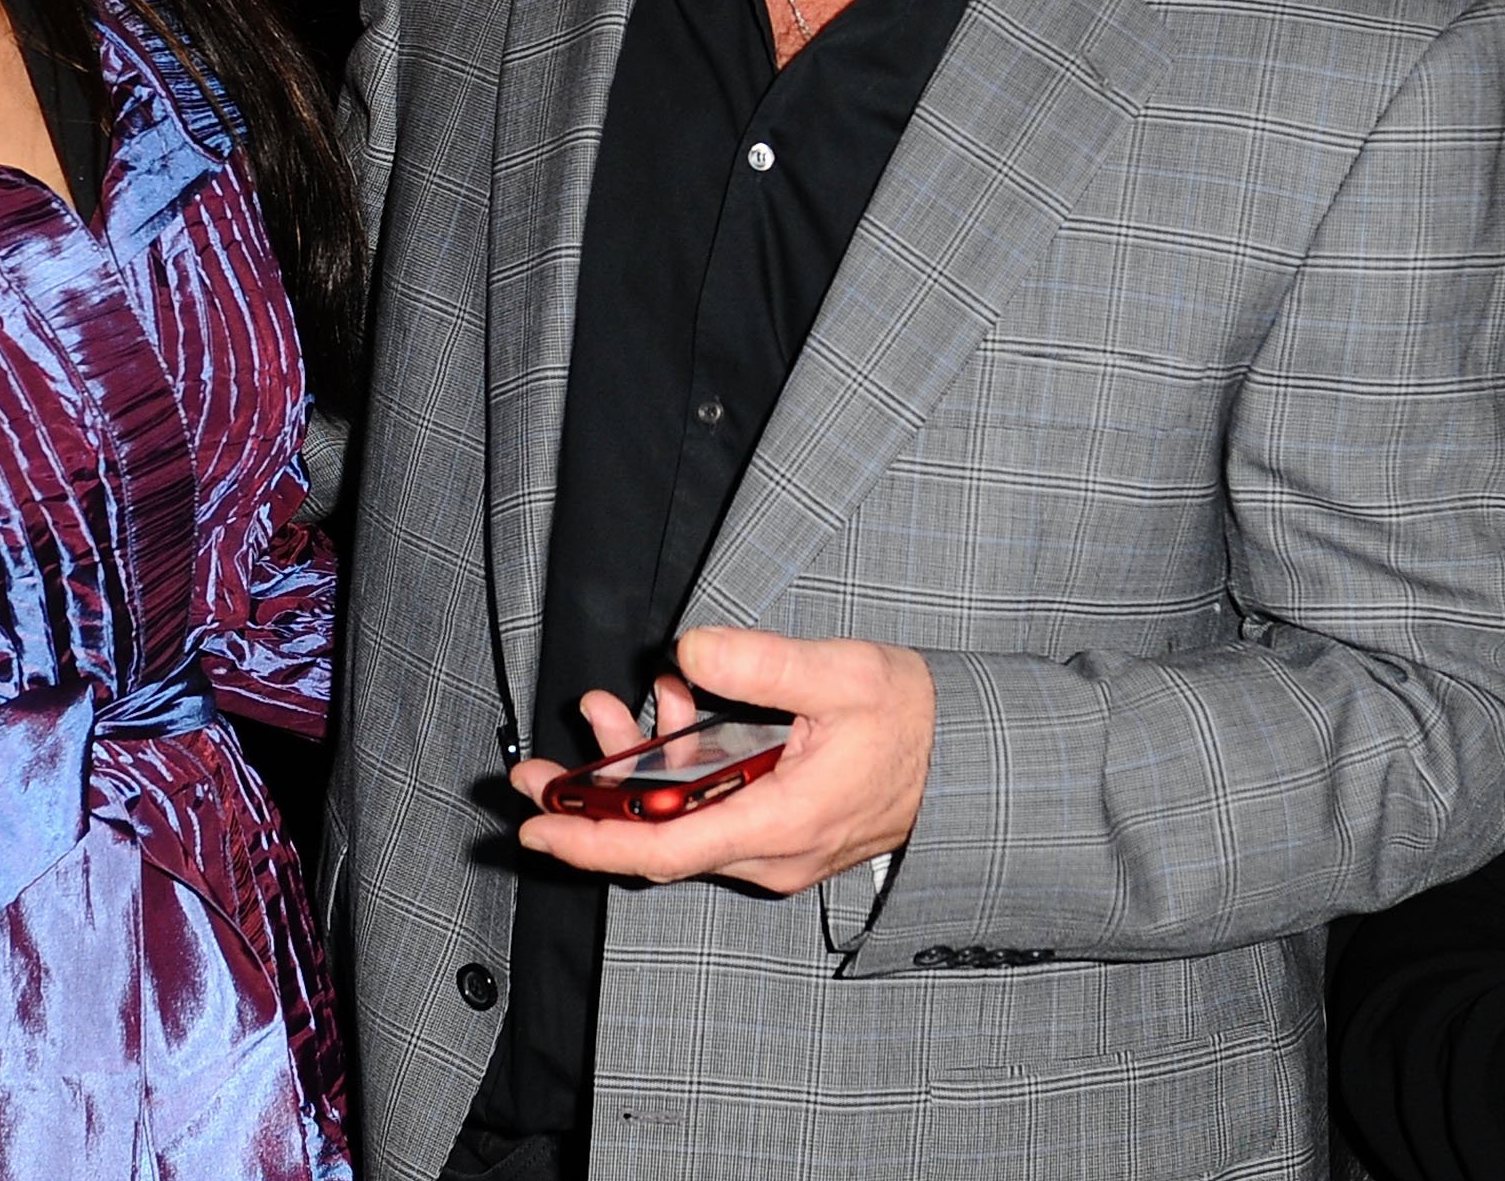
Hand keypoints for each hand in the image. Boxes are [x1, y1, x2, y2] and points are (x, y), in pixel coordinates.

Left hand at [508, 626, 933, 894]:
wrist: (968, 758)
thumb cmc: (913, 720)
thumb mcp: (841, 674)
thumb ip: (762, 663)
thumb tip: (688, 651)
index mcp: (779, 825)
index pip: (663, 851)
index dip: (591, 842)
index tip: (536, 826)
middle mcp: (768, 852)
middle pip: (657, 838)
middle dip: (594, 799)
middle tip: (537, 769)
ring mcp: (773, 847)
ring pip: (678, 819)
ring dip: (635, 770)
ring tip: (605, 709)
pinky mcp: (776, 830)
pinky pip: (708, 807)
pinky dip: (677, 765)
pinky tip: (672, 706)